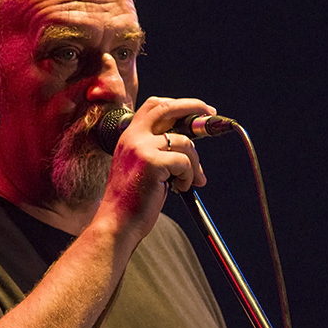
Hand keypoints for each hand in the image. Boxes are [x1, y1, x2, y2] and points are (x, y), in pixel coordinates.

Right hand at [98, 96, 214, 239]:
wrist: (117, 223)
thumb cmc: (130, 200)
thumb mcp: (140, 165)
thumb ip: (157, 148)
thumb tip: (188, 140)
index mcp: (129, 136)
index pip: (154, 105)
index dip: (178, 104)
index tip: (196, 110)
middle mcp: (133, 137)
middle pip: (169, 108)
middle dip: (195, 107)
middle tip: (210, 114)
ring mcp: (141, 148)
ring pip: (184, 142)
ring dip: (194, 163)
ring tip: (188, 180)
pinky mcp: (152, 163)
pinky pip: (185, 162)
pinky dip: (189, 176)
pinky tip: (181, 188)